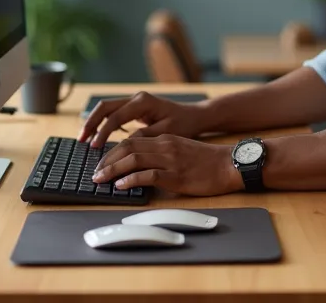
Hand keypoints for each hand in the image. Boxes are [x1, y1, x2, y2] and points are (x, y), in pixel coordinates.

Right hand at [78, 91, 210, 147]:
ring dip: (94, 123)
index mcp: (143, 102)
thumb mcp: (166, 133)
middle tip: (80, 140)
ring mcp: (134, 101)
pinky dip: (103, 124)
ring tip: (84, 139)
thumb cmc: (184, 124)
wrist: (195, 116)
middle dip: (90, 123)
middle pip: (104, 107)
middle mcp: (136, 98)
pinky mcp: (134, 108)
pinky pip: (113, 113)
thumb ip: (145, 136)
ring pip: (106, 109)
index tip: (94, 147)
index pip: (115, 117)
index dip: (103, 133)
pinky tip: (97, 137)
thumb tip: (125, 143)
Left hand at [92, 134, 242, 196]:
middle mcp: (165, 146)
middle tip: (95, 173)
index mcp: (165, 139)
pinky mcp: (176, 175)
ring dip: (113, 170)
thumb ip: (162, 154)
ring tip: (101, 180)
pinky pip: (148, 175)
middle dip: (107, 160)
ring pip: (134, 159)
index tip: (101, 162)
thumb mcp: (181, 150)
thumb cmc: (208, 161)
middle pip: (127, 147)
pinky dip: (131, 180)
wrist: (230, 164)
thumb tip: (140, 167)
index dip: (112, 151)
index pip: (131, 140)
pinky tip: (121, 185)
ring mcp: (170, 160)